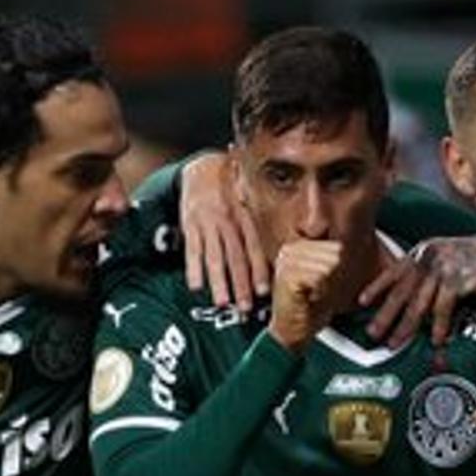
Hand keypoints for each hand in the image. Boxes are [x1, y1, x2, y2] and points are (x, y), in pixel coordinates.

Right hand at [181, 150, 269, 310]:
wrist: (202, 168)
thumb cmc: (232, 190)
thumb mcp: (251, 201)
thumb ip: (261, 226)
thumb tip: (286, 249)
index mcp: (247, 218)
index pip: (254, 249)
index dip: (259, 271)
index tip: (264, 292)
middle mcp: (229, 222)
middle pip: (235, 258)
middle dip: (241, 285)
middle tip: (245, 308)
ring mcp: (208, 224)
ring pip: (214, 258)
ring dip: (219, 282)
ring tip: (222, 303)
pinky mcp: (190, 225)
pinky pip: (192, 250)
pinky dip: (193, 269)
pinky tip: (196, 286)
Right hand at [268, 240, 343, 353]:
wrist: (293, 331)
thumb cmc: (311, 307)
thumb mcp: (327, 277)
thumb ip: (335, 259)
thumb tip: (349, 246)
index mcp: (297, 246)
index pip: (336, 246)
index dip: (338, 269)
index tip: (323, 284)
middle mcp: (290, 250)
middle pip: (334, 253)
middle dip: (334, 277)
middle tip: (318, 292)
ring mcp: (287, 262)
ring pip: (329, 265)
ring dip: (328, 286)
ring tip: (313, 295)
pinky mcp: (287, 277)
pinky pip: (320, 277)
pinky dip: (321, 292)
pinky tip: (309, 299)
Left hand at [359, 235, 475, 347]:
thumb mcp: (451, 259)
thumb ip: (431, 271)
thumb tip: (411, 296)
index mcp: (426, 249)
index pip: (395, 270)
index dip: (377, 287)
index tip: (361, 302)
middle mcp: (431, 254)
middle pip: (402, 290)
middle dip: (385, 314)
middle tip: (372, 334)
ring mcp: (446, 265)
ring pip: (418, 302)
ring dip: (406, 326)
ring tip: (395, 343)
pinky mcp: (461, 279)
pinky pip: (443, 308)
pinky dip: (438, 326)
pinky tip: (435, 341)